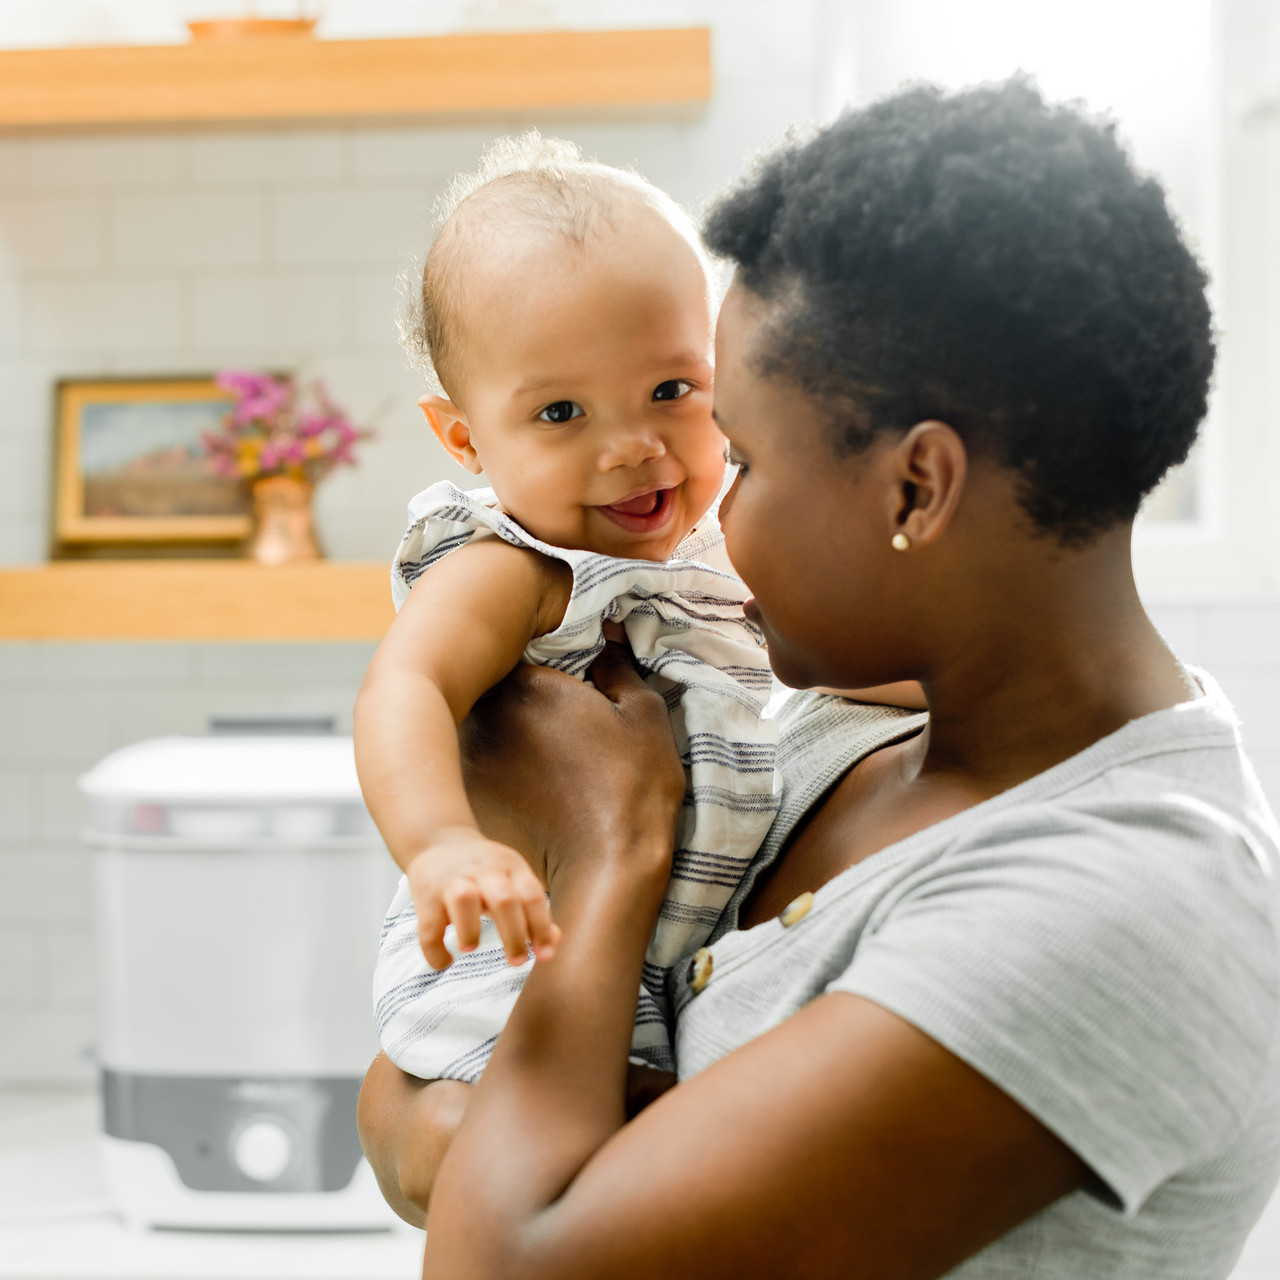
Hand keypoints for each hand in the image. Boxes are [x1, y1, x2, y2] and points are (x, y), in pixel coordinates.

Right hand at [407, 827, 559, 969]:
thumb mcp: (512, 878)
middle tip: (517, 961)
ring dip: (470, 930)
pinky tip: (445, 960)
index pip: (532, 894)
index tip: (545, 955)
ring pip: (464, 900)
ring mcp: (453, 880)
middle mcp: (484, 870)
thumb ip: (532, 910)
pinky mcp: (426, 894)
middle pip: (504, 899)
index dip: (541, 926)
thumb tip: (554, 942)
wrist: (437, 839)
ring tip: (471, 949)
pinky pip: (428, 926)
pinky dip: (435, 950)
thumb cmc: (483, 870)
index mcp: (510, 866)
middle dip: (513, 934)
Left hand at [460, 640, 685, 896]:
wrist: (604, 870)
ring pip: (481, 735)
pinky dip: (496, 780)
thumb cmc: (631, 787)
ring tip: (545, 766)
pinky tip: (530, 798)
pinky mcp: (465, 803)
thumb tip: (605, 636)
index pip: (521, 653)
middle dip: (519, 703)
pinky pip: (477, 777)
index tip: (570, 688)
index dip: (546, 666)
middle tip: (559, 730)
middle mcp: (484, 716)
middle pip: (494, 693)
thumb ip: (617, 664)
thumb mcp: (642, 713)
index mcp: (526, 684)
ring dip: (504, 741)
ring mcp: (468, 763)